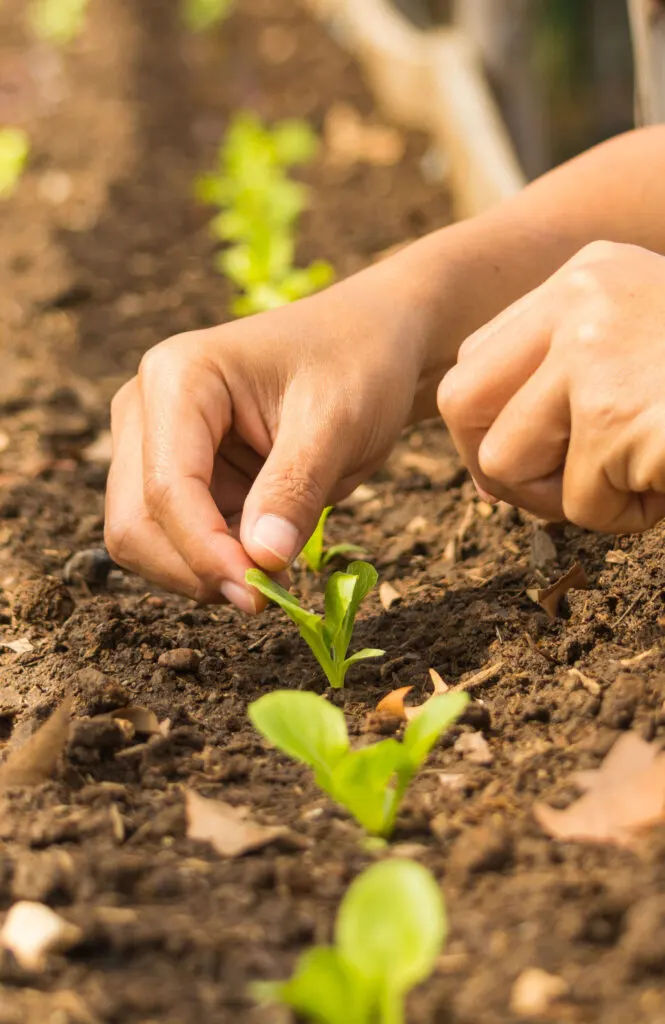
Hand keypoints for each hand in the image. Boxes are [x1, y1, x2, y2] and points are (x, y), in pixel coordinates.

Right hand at [105, 264, 435, 610]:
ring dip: (203, 571)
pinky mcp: (177, 474)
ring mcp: (155, 444)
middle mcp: (147, 409)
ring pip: (145, 540)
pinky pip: (175, 541)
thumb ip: (295, 490)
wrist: (368, 344)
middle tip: (268, 594)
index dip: (206, 553)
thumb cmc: (356, 365)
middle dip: (196, 569)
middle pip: (136, 523)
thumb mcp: (338, 422)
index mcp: (177, 378)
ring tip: (273, 568)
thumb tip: (261, 562)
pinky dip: (214, 562)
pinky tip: (265, 551)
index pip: (167, 489)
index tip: (260, 595)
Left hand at [438, 241, 664, 532]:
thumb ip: (563, 376)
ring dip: (565, 498)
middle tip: (559, 491)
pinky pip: (579, 503)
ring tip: (637, 482)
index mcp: (585, 275)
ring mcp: (591, 349)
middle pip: (461, 399)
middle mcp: (578, 298)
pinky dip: (623, 516)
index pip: (480, 356)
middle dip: (493, 463)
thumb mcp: (640, 346)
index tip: (533, 461)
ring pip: (504, 459)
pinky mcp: (611, 411)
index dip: (488, 424)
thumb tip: (489, 461)